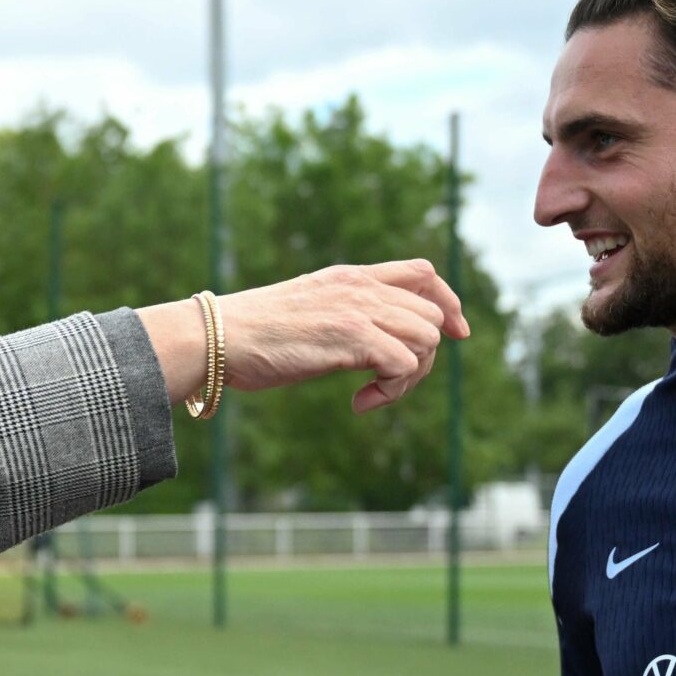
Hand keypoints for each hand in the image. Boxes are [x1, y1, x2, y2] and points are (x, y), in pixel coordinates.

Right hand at [143, 260, 469, 412]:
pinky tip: (360, 403)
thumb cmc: (249, 336)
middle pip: (431, 315)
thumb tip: (364, 343)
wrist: (217, 338)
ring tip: (372, 395)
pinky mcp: (351, 336)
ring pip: (426, 339)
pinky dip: (390, 391)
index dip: (449, 302)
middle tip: (386, 385)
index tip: (457, 333)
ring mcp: (358, 308)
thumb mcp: (305, 311)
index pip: (423, 272)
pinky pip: (403, 364)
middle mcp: (360, 286)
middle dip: (423, 356)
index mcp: (350, 277)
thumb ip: (339, 314)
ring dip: (408, 378)